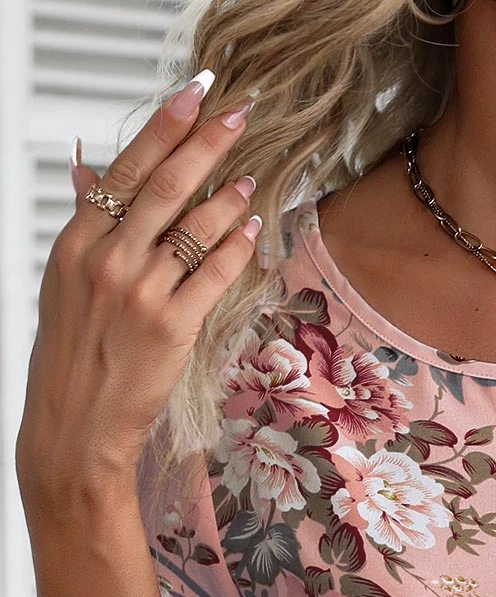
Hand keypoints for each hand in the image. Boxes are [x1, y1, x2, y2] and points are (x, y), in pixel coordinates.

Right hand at [16, 70, 259, 499]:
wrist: (75, 424)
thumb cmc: (73, 357)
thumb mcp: (66, 283)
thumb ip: (87, 227)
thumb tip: (90, 175)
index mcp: (78, 244)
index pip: (126, 170)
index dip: (164, 128)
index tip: (192, 96)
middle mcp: (108, 261)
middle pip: (165, 185)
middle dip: (207, 144)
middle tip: (239, 115)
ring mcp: (140, 293)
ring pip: (194, 228)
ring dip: (229, 196)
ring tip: (250, 178)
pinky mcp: (171, 328)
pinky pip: (214, 275)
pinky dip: (237, 249)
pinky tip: (252, 231)